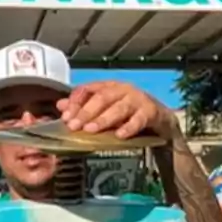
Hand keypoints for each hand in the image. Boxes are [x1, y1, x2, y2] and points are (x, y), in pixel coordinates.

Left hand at [58, 81, 174, 138]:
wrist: (159, 117)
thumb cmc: (128, 112)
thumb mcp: (104, 109)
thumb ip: (83, 107)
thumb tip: (61, 106)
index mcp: (108, 86)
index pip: (87, 89)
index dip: (75, 102)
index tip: (66, 117)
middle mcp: (122, 89)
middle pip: (101, 98)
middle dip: (86, 113)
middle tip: (74, 126)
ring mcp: (137, 99)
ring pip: (118, 108)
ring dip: (103, 119)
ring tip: (91, 130)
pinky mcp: (150, 112)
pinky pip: (138, 119)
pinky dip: (129, 127)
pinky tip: (120, 135)